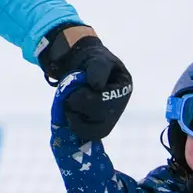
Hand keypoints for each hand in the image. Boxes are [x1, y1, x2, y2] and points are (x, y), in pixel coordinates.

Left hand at [37, 25, 131, 140]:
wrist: (79, 66)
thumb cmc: (90, 60)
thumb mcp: (96, 58)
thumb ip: (98, 68)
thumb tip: (96, 86)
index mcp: (124, 88)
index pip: (108, 102)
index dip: (88, 98)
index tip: (76, 89)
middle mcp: (119, 106)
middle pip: (101, 120)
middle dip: (80, 107)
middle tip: (69, 96)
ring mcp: (108, 118)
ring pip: (93, 132)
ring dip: (75, 119)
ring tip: (69, 104)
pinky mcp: (96, 126)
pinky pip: (86, 135)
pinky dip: (74, 125)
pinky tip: (68, 113)